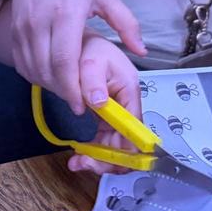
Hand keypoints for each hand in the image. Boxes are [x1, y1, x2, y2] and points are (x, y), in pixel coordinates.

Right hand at [11, 0, 144, 115]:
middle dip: (62, 92)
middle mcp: (40, 23)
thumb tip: (142, 51)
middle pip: (46, 70)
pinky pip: (21, 61)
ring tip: (66, 90)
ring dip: (48, 85)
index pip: (64, 62)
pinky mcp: (14, 28)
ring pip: (31, 68)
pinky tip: (48, 76)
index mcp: (66, 14)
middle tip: (78, 102)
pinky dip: (33, 74)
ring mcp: (23, 27)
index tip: (83, 104)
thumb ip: (125, 23)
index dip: (72, 88)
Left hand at [63, 34, 141, 175]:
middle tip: (82, 164)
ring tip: (76, 163)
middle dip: (108, 159)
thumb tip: (99, 103)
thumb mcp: (90, 60)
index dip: (124, 149)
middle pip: (128, 143)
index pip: (135, 129)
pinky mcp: (105, 118)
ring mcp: (117, 113)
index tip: (103, 160)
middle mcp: (127, 105)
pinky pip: (104, 141)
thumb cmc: (87, 49)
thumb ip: (93, 81)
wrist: (76, 47)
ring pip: (116, 146)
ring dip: (99, 159)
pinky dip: (93, 151)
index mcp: (130, 91)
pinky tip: (79, 156)